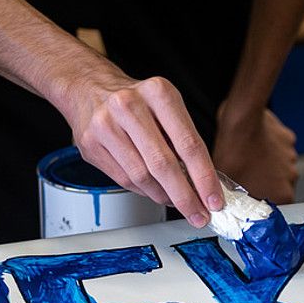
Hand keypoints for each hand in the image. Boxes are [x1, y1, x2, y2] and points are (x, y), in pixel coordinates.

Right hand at [56, 66, 222, 227]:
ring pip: (142, 176)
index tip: (214, 200)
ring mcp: (106, 124)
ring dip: (164, 196)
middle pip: (164, 164)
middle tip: (198, 214)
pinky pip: (124, 179)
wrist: (89, 88)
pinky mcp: (91, 144)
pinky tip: (153, 190)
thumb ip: (183, 139)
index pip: (189, 144)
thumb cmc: (135, 101)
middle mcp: (129, 105)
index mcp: (158, 92)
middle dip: (185, 197)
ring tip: (176, 201)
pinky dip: (143, 190)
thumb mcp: (166, 106)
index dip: (204, 177)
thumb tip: (204, 182)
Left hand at [213, 104, 297, 203]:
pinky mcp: (287, 140)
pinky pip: (277, 150)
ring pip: (277, 169)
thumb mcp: (226, 188)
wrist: (241, 122)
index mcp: (282, 195)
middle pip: (277, 189)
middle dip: (262, 186)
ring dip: (264, 167)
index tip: (248, 202)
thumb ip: (232, 203)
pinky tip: (252, 147)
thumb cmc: (236, 154)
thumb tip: (225, 210)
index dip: (259, 206)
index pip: (275, 210)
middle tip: (244, 180)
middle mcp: (291, 178)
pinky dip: (266, 150)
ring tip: (246, 161)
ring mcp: (291, 157)